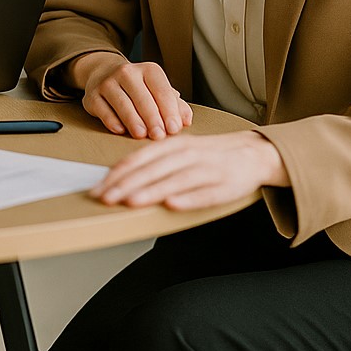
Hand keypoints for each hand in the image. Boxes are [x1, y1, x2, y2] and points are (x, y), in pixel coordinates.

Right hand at [69, 52, 192, 139]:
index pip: (161, 90)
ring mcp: (107, 83)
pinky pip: (103, 109)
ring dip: (133, 120)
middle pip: (142, 97)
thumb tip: (186, 120)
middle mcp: (127, 72)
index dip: (169, 111)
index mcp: (148, 70)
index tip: (174, 128)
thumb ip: (174, 105)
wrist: (104, 74)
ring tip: (141, 135)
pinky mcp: (92, 95)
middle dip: (152, 118)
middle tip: (159, 135)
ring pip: (122, 103)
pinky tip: (120, 130)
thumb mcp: (158, 91)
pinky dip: (111, 120)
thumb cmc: (139, 88)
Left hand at [90, 130, 286, 209]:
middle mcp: (187, 154)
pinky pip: (204, 193)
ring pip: (174, 180)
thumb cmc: (207, 155)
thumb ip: (152, 162)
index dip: (117, 174)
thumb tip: (119, 178)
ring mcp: (206, 169)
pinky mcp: (224, 185)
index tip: (99, 188)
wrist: (252, 153)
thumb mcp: (178, 151)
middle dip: (126, 185)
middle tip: (105, 198)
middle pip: (152, 170)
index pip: (139, 159)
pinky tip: (172, 205)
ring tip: (131, 201)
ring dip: (151, 191)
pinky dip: (188, 198)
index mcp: (172, 145)